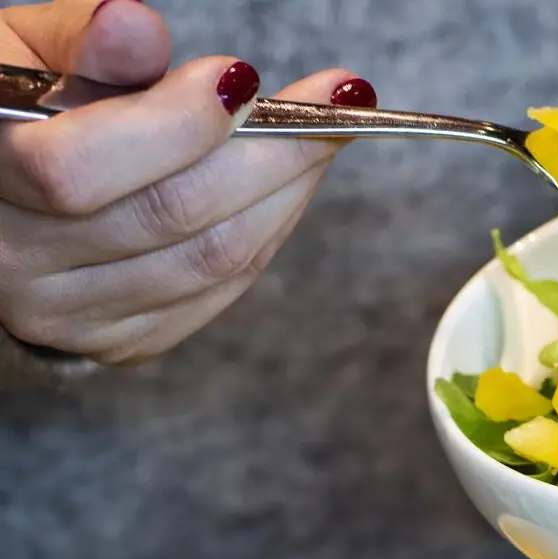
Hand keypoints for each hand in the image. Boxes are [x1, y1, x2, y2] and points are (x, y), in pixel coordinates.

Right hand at [0, 0, 375, 364]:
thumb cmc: (15, 107)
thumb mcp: (18, 51)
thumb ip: (77, 41)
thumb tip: (137, 27)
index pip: (76, 170)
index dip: (172, 125)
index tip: (239, 74)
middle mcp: (13, 262)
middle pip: (170, 214)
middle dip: (271, 149)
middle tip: (336, 97)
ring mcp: (69, 313)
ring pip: (212, 257)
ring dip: (289, 188)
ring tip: (327, 130)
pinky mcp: (121, 339)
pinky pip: (222, 287)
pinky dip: (271, 228)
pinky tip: (292, 181)